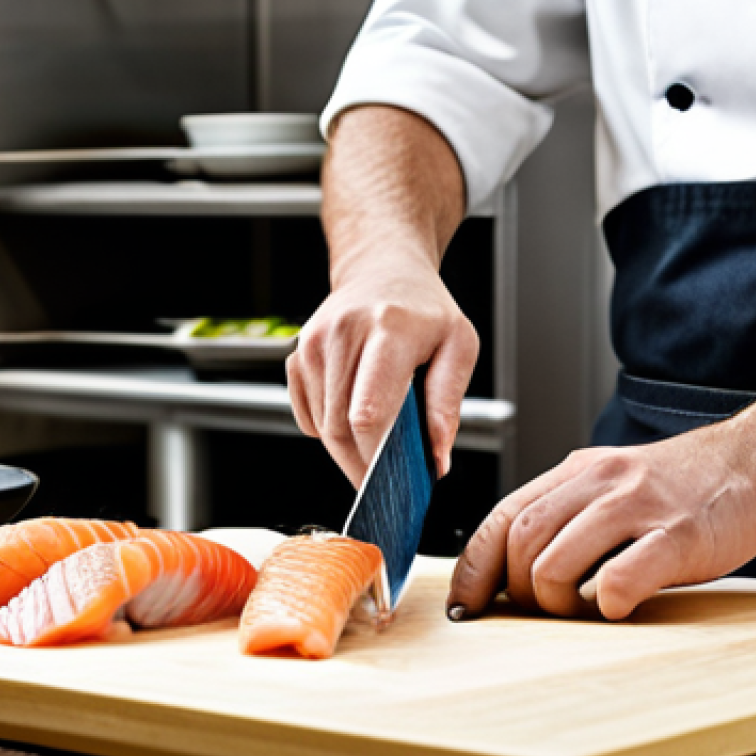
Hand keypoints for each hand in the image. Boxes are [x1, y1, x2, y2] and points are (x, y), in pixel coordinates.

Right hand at [287, 250, 478, 487]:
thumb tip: (436, 460)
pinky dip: (330, 430)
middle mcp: (343, 333)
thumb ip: (448, 404)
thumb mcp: (459, 346)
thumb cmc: (424, 309)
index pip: (368, 412)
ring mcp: (313, 344)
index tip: (395, 486)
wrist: (382, 269)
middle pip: (341, 427)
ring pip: (323, 427)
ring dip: (350, 449)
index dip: (377, 459)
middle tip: (388, 484)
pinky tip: (355, 415)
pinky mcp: (296, 355)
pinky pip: (308, 416)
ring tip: (379, 445)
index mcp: (388, 329)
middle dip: (364, 466)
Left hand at [447, 426, 755, 620]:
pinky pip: (621, 577)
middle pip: (519, 541)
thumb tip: (512, 568)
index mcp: (575, 471)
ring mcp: (636, 506)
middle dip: (515, 589)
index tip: (466, 606)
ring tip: (579, 612)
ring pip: (554, 561)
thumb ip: (566, 512)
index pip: (501, 517)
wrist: (755, 462)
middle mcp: (598, 481)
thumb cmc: (680, 486)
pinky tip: (620, 608)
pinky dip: (608, 605)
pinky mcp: (677, 535)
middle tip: (539, 611)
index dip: (475, 568)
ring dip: (555, 601)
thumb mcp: (609, 483)